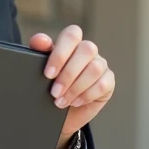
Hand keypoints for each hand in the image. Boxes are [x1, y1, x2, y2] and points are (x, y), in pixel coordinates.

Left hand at [30, 26, 115, 148]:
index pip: (72, 34)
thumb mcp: (42, 71)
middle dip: (68, 74)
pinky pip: (102, 84)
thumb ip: (39, 52)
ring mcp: (101, 64)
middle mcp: (88, 51)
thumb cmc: (53, 88)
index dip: (61, 53)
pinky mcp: (108, 81)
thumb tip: (40, 40)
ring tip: (62, 100)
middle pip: (86, 50)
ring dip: (76, 87)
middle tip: (55, 92)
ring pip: (95, 68)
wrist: (62, 114)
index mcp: (71, 43)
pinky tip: (75, 101)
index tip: (48, 74)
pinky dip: (86, 95)